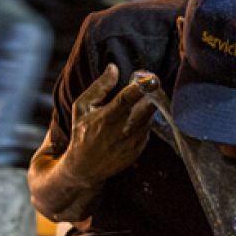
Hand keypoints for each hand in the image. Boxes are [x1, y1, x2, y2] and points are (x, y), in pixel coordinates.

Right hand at [60, 64, 159, 185]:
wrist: (85, 167)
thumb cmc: (82, 133)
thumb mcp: (82, 107)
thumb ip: (99, 87)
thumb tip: (114, 68)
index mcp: (108, 117)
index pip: (128, 98)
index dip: (142, 86)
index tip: (152, 78)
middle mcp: (123, 130)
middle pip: (149, 106)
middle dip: (153, 92)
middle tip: (151, 83)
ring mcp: (133, 141)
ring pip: (151, 116)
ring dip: (150, 105)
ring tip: (142, 99)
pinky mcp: (139, 148)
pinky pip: (148, 128)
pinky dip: (146, 120)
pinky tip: (136, 117)